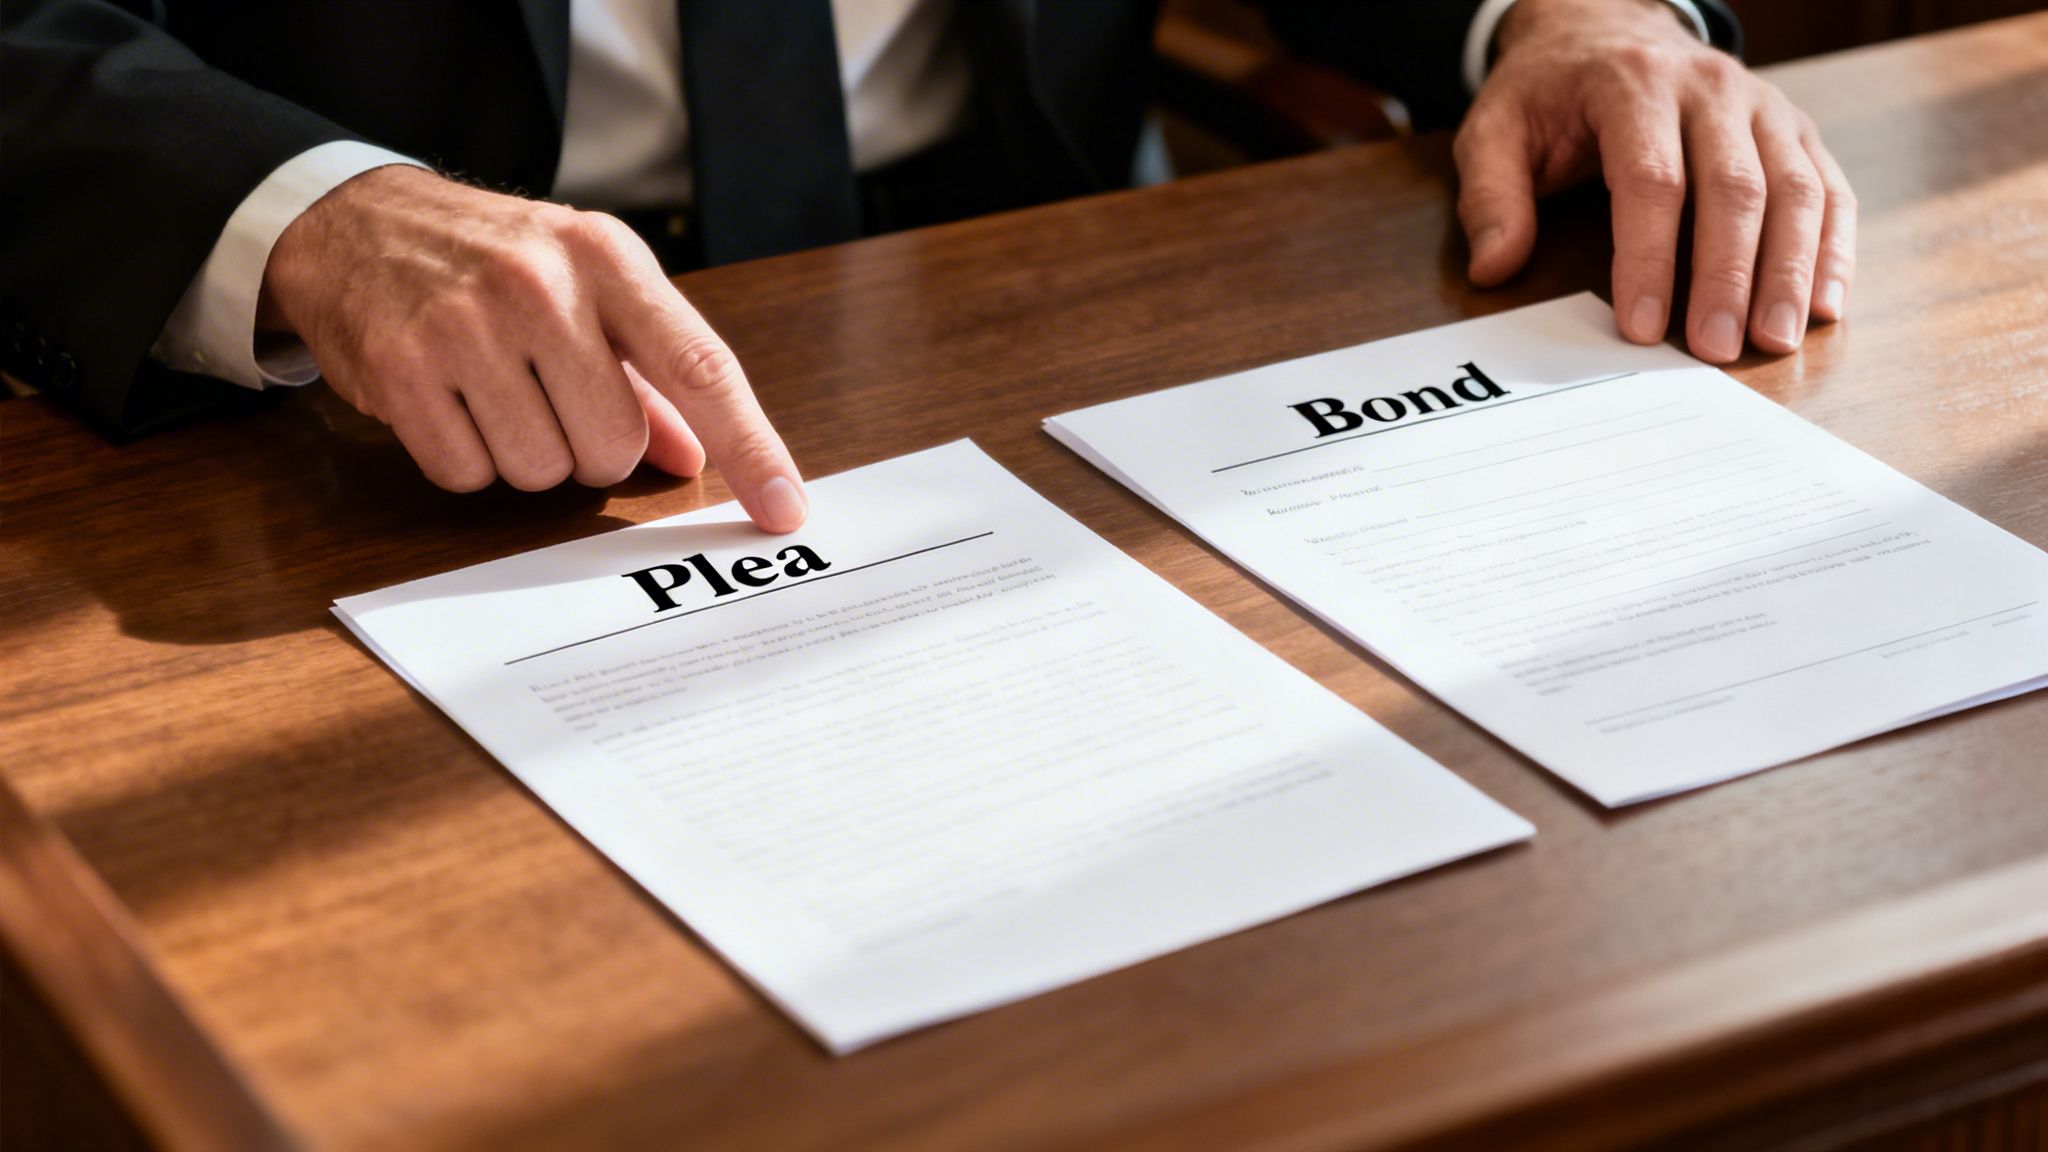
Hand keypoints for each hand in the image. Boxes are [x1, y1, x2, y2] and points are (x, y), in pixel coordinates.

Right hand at [258, 165, 807, 530]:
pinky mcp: (403, 369)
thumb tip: (697, 455)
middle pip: (614, 445)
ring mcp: (466, 326)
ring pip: (542, 470)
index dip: (752, 448)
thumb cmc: (493, 260)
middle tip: (553, 398)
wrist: (357, 221)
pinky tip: (449, 401)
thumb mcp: (588, 286)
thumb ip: (652, 374)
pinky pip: (468, 474)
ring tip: (496, 391)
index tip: (784, 508)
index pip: (701, 368)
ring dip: (527, 455)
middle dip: (593, 449)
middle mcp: (542, 286)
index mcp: (608, 259)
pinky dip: (466, 458)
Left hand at [1453, 0, 1856, 361]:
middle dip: (1728, 276)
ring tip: (1774, 339)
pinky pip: (1829, 187)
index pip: (1651, 179)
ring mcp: (1762, 107)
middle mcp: (1711, 89)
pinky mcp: (1793, 129)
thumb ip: (1490, 196)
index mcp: (1633, 85)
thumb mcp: (1494, 130)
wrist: (1605, 28)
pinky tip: (1826, 303)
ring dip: (1790, 271)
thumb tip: (1494, 267)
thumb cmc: (1551, 92)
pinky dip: (1833, 248)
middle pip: (1734, 188)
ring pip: (1794, 189)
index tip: (1642, 326)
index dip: (1648, 257)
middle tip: (1718, 349)